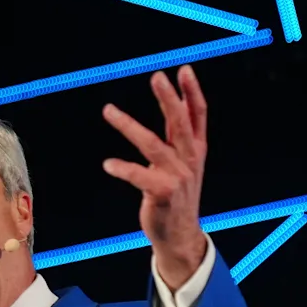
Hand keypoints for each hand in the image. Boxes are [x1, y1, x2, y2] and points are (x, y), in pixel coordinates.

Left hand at [102, 64, 209, 288]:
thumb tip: (177, 106)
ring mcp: (177, 177)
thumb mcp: (186, 164)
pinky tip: (108, 164)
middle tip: (157, 76)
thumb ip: (181, 138)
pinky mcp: (162, 194)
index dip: (192, 92)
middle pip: (179, 124)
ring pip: (152, 145)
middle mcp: (189, 161)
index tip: (184, 70)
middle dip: (169, 99)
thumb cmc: (177, 197)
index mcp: (196, 151)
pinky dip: (124, 169)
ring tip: (108, 111)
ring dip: (128, 126)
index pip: (197, 116)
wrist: (180, 236)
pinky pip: (139, 177)